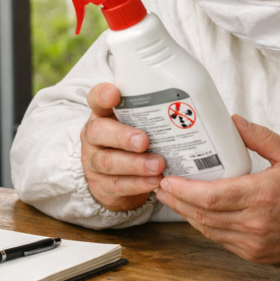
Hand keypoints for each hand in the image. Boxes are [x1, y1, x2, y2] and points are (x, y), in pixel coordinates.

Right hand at [81, 83, 165, 211]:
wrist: (119, 180)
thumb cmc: (133, 144)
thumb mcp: (137, 126)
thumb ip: (150, 116)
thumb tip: (186, 109)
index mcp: (102, 115)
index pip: (96, 99)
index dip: (102, 96)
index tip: (114, 94)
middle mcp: (93, 137)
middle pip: (99, 132)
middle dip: (123, 136)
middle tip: (144, 141)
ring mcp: (93, 163)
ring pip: (108, 162)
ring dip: (135, 164)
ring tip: (157, 165)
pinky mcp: (100, 186)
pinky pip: (117, 185)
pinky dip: (138, 184)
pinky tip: (154, 181)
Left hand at [156, 115, 279, 266]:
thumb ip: (260, 137)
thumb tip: (233, 121)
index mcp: (261, 194)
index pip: (210, 196)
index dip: (183, 190)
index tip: (168, 181)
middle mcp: (255, 222)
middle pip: (203, 215)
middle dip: (178, 202)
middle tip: (163, 188)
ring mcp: (254, 243)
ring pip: (209, 230)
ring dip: (188, 215)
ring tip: (174, 199)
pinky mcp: (256, 255)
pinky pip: (222, 241)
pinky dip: (206, 227)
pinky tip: (198, 214)